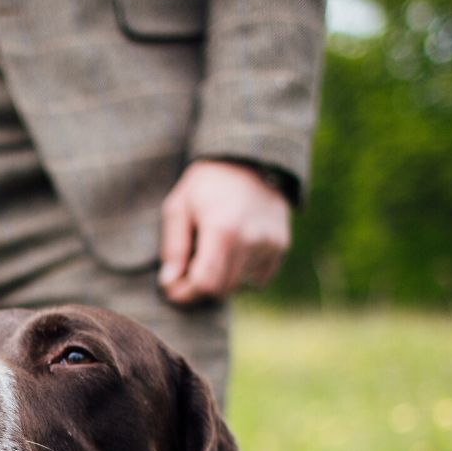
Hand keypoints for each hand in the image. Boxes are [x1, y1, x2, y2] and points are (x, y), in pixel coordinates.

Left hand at [157, 160, 290, 304]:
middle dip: (200, 288)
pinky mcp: (281, 245)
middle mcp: (252, 239)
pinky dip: (241, 274)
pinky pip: (258, 279)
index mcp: (223, 229)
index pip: (205, 283)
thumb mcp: (178, 207)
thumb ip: (173, 247)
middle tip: (185, 273)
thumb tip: (170, 282)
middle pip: (222, 289)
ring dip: (220, 278)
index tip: (172, 287)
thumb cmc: (206, 184)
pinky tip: (232, 251)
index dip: (185, 293)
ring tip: (210, 252)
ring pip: (239, 285)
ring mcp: (271, 243)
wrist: (249, 158)